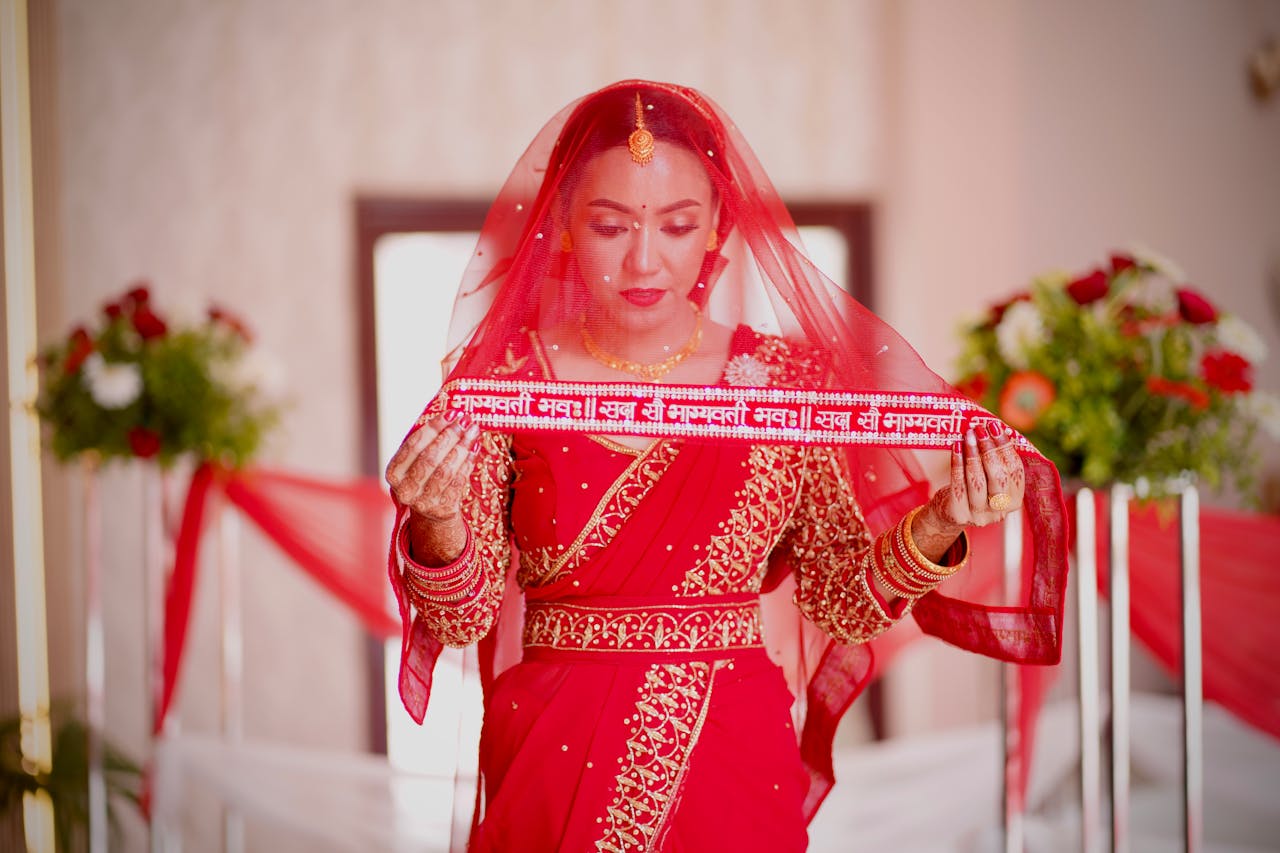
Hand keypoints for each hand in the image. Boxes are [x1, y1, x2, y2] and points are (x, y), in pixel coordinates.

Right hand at [384, 411, 479, 563]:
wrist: (430, 512)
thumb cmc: (424, 476)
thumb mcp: (416, 460)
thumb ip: (427, 441)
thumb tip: (452, 415)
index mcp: (394, 473)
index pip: (413, 445)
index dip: (433, 428)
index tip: (450, 413)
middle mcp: (405, 490)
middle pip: (430, 457)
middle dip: (450, 436)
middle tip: (465, 421)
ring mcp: (423, 502)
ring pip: (446, 470)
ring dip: (462, 447)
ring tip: (473, 432)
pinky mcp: (442, 510)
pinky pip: (458, 482)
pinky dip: (468, 463)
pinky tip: (474, 448)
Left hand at [925, 422, 1025, 533]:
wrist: (947, 514)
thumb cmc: (972, 488)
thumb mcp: (988, 477)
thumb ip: (996, 459)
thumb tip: (996, 429)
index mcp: (1015, 500)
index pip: (1015, 471)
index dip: (1006, 447)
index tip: (996, 427)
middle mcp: (1000, 510)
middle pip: (999, 478)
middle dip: (990, 450)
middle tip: (980, 430)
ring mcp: (980, 514)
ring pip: (978, 481)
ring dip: (973, 454)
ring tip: (968, 435)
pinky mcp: (959, 514)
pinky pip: (958, 484)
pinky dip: (957, 463)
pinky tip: (956, 447)